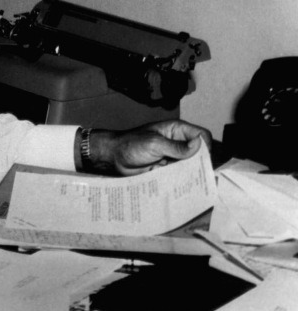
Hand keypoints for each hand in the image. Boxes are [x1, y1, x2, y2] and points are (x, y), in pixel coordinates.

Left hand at [85, 119, 212, 175]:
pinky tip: (184, 189)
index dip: (206, 147)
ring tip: (194, 186)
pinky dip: (183, 181)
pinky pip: (180, 176)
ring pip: (191, 166)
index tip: (204, 161)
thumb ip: (176, 146)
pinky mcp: (167, 169)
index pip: (201, 135)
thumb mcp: (154, 144)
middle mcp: (178, 143)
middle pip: (199, 153)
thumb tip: (198, 145)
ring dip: (193, 175)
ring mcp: (173, 157)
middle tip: (202, 178)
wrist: (113, 157)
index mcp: (176, 130)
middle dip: (201, 165)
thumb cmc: (130, 144)